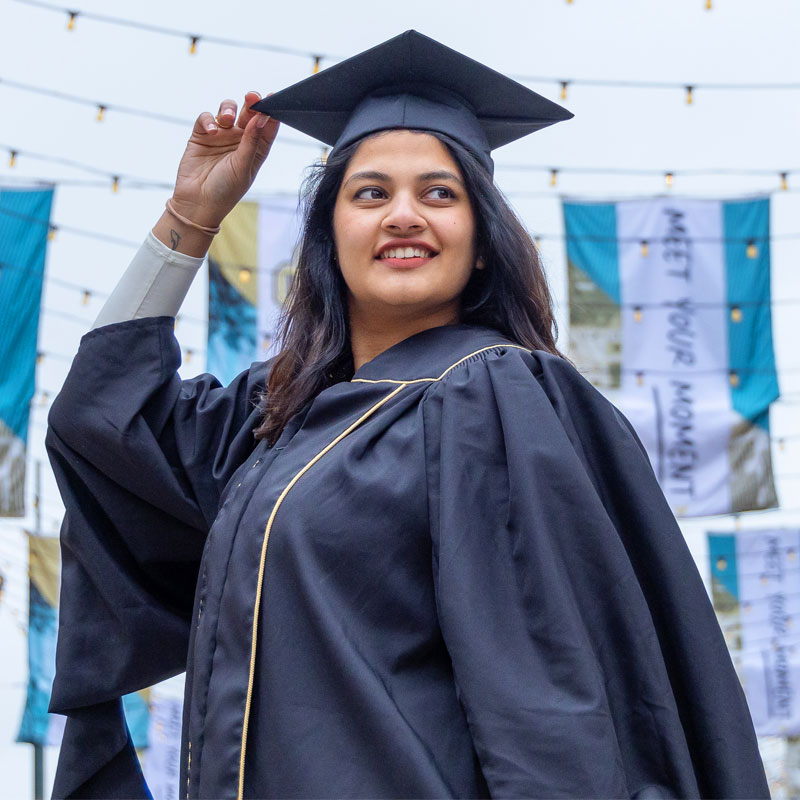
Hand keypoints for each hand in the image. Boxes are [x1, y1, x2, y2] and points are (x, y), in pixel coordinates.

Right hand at [169, 91, 278, 227]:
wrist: (197, 203)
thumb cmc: (225, 191)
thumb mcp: (242, 167)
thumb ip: (252, 142)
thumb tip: (263, 118)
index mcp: (256, 149)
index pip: (267, 127)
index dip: (272, 112)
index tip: (275, 98)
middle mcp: (240, 140)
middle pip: (248, 114)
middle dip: (252, 103)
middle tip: (252, 96)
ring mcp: (221, 136)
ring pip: (227, 111)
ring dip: (228, 109)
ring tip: (228, 120)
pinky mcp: (202, 135)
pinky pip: (207, 118)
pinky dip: (209, 120)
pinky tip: (212, 131)